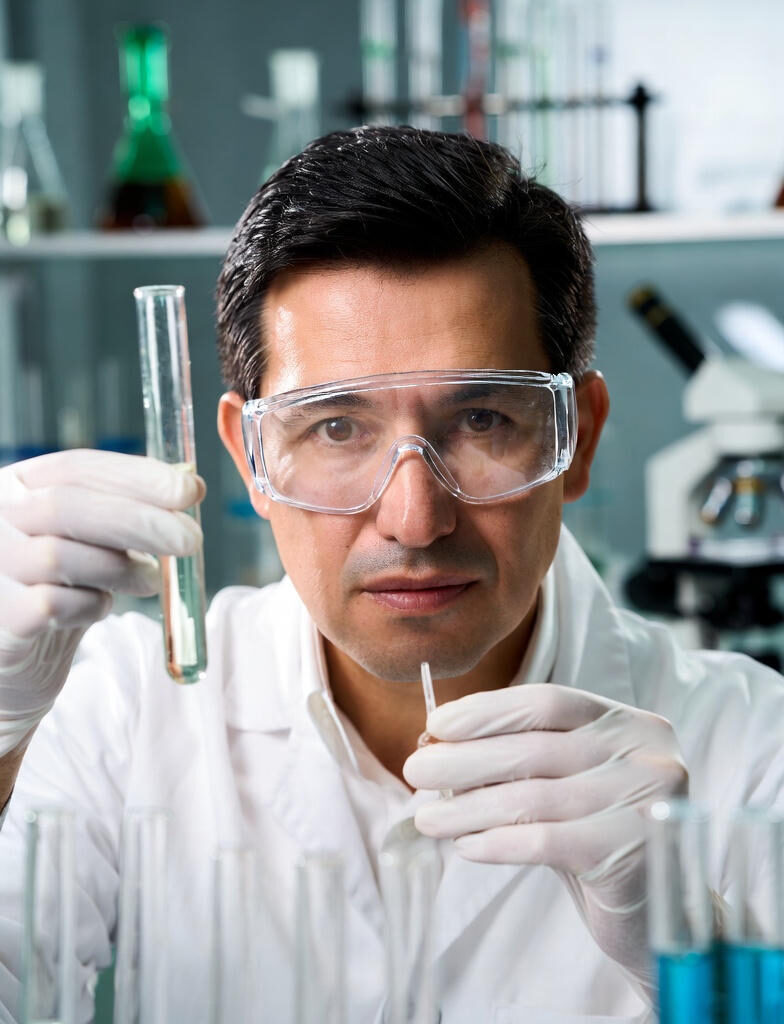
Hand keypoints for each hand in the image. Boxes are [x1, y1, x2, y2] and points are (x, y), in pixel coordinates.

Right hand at [0, 450, 204, 756]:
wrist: (13, 655)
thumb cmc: (57, 583)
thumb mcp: (91, 537)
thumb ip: (129, 508)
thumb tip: (188, 482)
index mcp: (17, 486)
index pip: (77, 468)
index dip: (136, 476)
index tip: (189, 490)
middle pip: (65, 506)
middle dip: (138, 520)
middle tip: (191, 540)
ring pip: (59, 557)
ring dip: (119, 569)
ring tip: (149, 580)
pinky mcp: (0, 619)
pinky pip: (50, 605)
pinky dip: (90, 605)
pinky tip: (101, 606)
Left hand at [403, 684, 687, 994]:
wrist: (658, 915)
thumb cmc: (598, 837)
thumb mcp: (564, 785)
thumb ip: (519, 760)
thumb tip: (437, 743)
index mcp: (629, 724)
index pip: (548, 702)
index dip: (488, 710)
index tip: (437, 724)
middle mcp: (646, 753)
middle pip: (535, 748)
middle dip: (465, 760)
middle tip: (416, 771)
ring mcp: (645, 802)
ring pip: (533, 798)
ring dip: (469, 807)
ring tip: (427, 819)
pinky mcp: (634, 854)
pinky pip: (547, 841)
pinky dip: (498, 843)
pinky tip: (467, 847)